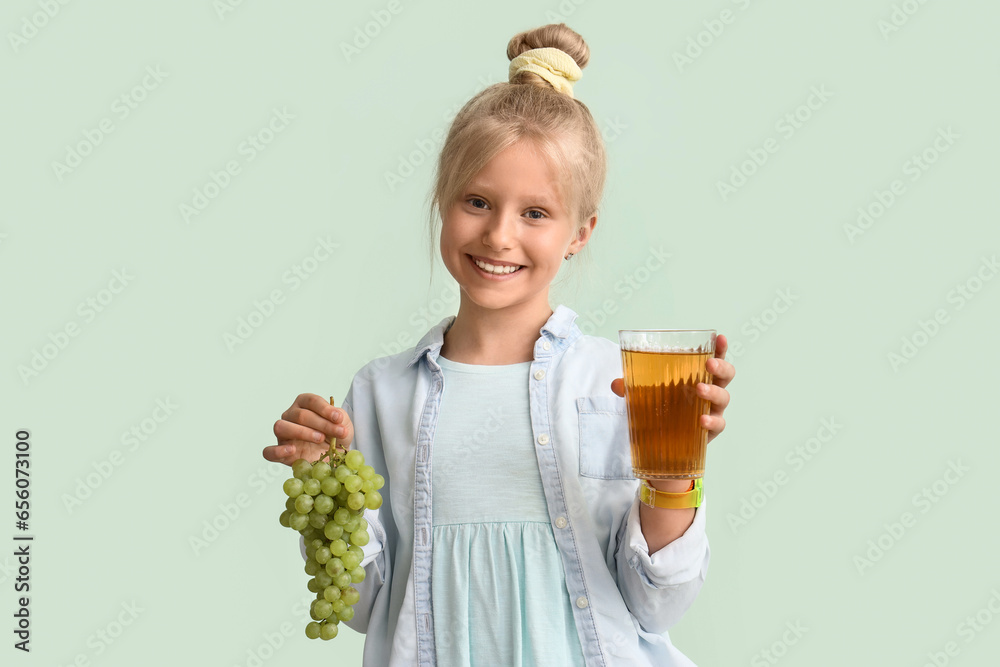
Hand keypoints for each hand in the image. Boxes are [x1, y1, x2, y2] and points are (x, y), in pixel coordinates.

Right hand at [262, 393, 354, 465]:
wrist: (336, 456)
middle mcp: (291, 416)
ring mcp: (284, 435)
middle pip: (299, 415)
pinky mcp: (281, 454)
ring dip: (302, 432)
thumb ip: (339, 416)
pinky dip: (278, 450)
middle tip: (338, 432)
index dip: (325, 409)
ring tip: (319, 439)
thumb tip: (336, 417)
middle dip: (322, 423)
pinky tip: (292, 450)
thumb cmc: (336, 435)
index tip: (338, 418)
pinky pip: (269, 451)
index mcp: (305, 404)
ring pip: (281, 427)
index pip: (310, 401)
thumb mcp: (343, 423)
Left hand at [611, 333, 734, 445]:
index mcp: (697, 376)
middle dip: (721, 367)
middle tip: (709, 364)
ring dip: (713, 392)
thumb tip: (616, 384)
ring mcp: (712, 410)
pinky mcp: (710, 430)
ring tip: (699, 389)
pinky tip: (702, 419)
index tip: (720, 338)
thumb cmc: (662, 408)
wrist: (664, 441)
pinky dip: (712, 421)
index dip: (720, 347)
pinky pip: (718, 424)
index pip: (714, 357)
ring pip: (724, 397)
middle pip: (726, 375)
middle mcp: (709, 391)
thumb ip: (631, 387)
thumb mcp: (644, 394)